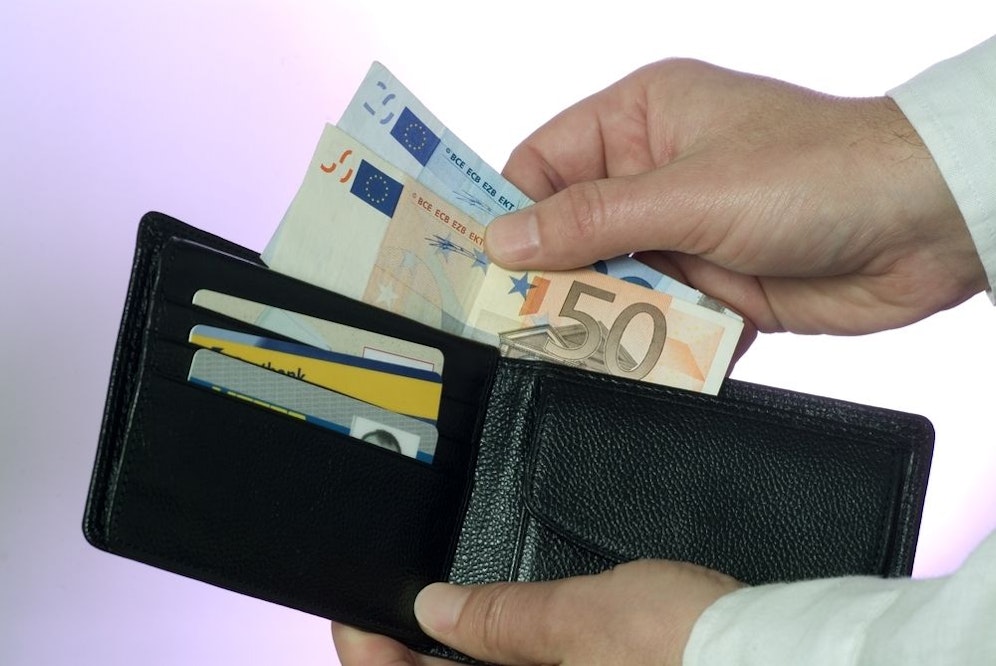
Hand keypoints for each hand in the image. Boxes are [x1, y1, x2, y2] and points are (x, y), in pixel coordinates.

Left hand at [332, 560, 742, 665]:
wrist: (779, 661)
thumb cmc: (689, 650)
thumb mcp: (581, 621)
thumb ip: (502, 619)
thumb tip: (436, 609)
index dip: (372, 655)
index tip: (357, 615)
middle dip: (410, 656)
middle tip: (392, 611)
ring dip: (455, 658)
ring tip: (435, 617)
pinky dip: (500, 663)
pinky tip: (498, 638)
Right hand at [487, 59, 986, 336]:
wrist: (924, 227)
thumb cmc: (816, 173)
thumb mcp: (688, 191)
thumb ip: (592, 220)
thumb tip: (503, 239)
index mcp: (641, 120)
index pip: (545, 163)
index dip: (506, 210)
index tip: (472, 261)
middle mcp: (655, 176)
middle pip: (570, 232)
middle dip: (547, 276)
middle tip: (509, 320)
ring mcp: (683, 235)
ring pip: (610, 283)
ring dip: (596, 316)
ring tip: (565, 349)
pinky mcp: (713, 289)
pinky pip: (655, 321)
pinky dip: (642, 343)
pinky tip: (624, 363)